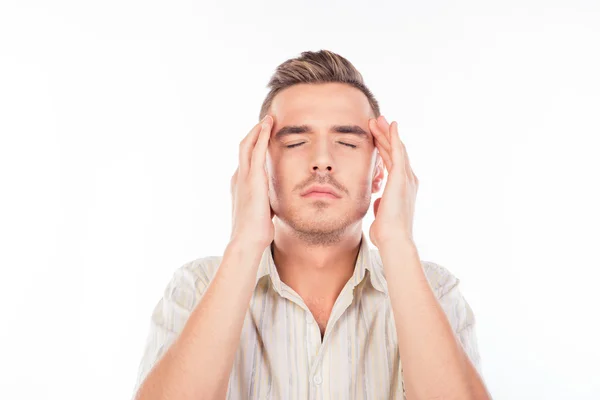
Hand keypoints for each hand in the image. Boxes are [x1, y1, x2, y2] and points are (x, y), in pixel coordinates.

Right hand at [229, 115, 274, 250]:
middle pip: (244, 147)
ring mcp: (244, 176)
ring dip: (258, 130)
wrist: (247, 240)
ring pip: (248, 145)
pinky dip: (262, 136)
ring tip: (268, 119)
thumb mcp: (263, 211)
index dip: (254, 146)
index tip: (263, 136)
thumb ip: (266, 201)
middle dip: (254, 133)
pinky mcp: (253, 178)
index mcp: (240, 184)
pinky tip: (268, 126)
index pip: (246, 160)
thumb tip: (274, 204)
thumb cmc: (256, 231)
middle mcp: (239, 177)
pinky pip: (257, 150)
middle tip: (266, 121)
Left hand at [368, 115, 418, 247]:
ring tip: (377, 119)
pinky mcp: (401, 177)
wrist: (394, 240)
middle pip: (395, 152)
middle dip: (385, 136)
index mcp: (402, 188)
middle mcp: (407, 180)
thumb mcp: (382, 213)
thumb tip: (378, 202)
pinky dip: (394, 137)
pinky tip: (390, 125)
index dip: (385, 148)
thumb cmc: (386, 232)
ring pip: (395, 149)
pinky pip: (398, 152)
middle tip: (377, 121)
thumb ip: (381, 204)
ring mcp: (406, 178)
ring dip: (386, 133)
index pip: (392, 162)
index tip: (376, 136)